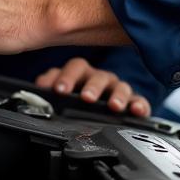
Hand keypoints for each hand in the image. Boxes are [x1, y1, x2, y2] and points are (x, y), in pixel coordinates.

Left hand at [35, 57, 150, 116]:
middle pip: (98, 77)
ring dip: (117, 96)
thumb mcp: (60, 93)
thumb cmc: (76, 100)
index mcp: (82, 73)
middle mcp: (100, 79)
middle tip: (87, 98)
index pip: (75, 67)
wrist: (96, 112)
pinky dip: (140, 105)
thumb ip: (50, 86)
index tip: (59, 90)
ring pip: (121, 87)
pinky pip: (140, 101)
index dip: (67, 77)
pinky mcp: (133, 103)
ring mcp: (117, 90)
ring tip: (114, 106)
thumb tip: (38, 86)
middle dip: (93, 87)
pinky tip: (138, 111)